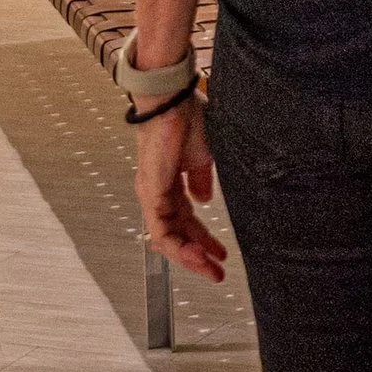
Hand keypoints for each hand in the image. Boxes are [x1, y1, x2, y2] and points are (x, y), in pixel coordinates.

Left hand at [135, 96, 225, 280]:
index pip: (186, 222)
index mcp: (170, 184)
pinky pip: (162, 228)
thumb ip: (201, 179)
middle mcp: (158, 193)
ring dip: (189, 257)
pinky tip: (195, 254)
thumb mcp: (201, 155)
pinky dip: (179, 245)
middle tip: (217, 273)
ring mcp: (152, 195)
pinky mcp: (151, 192)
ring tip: (209, 270)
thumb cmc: (185, 116)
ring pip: (167, 239)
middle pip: (176, 236)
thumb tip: (204, 199)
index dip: (204, 240)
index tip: (220, 255)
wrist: (171, 99)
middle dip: (198, 257)